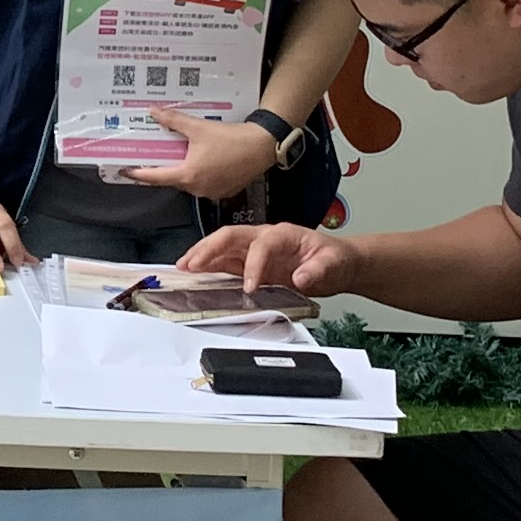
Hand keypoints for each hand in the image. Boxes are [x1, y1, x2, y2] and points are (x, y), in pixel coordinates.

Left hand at [142, 105, 284, 202]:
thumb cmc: (229, 138)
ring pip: (190, 181)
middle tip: (159, 154)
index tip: (126, 171)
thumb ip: (173, 121)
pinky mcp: (225, 191)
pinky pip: (206, 184)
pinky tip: (205, 160)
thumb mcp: (198, 127)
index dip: (139, 174)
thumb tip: (153, 112)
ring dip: (185, 170)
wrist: (262, 146)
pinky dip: (202, 174)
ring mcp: (212, 192)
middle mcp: (197, 188)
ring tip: (184, 154)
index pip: (155, 177)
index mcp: (187, 175)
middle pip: (174, 178)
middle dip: (166, 167)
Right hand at [177, 219, 356, 293]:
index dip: (253, 265)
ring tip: (183, 266)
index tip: (250, 287)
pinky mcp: (250, 263)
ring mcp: (255, 250)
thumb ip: (318, 270)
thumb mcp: (334, 265)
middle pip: (231, 236)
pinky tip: (195, 272)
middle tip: (192, 264)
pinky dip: (208, 266)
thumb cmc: (335, 260)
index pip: (261, 245)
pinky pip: (225, 261)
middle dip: (209, 248)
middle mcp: (264, 237)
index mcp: (283, 234)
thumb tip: (301, 277)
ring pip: (222, 246)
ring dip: (202, 255)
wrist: (337, 264)